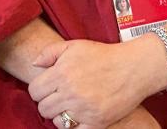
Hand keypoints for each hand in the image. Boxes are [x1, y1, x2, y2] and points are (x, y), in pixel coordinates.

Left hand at [29, 39, 166, 127]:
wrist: (132, 68)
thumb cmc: (101, 55)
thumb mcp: (73, 46)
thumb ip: (49, 52)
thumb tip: (34, 64)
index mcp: (61, 73)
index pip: (34, 91)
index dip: (38, 90)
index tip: (47, 88)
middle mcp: (70, 93)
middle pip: (43, 109)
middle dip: (47, 102)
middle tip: (58, 97)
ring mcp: (84, 110)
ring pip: (57, 122)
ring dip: (60, 115)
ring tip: (69, 106)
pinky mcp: (98, 122)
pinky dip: (74, 125)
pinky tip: (79, 115)